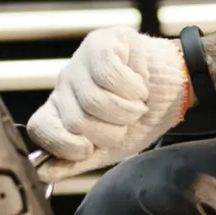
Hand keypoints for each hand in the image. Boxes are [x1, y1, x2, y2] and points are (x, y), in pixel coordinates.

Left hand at [27, 28, 190, 181]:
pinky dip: (133, 88)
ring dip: (126, 110)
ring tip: (136, 104)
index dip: (64, 146)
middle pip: (76, 121)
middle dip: (111, 130)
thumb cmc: (141, 117)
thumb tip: (43, 173)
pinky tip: (139, 86)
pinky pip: (109, 75)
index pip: (40, 128)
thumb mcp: (109, 148)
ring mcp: (81, 61)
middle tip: (126, 122)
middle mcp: (65, 84)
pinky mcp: (103, 42)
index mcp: (60, 111)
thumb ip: (76, 161)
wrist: (175, 89)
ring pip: (94, 100)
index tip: (90, 148)